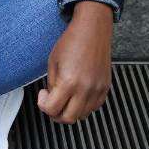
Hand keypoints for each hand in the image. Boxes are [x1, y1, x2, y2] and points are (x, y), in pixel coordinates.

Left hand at [37, 0, 112, 123]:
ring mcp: (97, 90)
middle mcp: (85, 89)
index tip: (43, 96)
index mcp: (69, 82)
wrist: (92, 30)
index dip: (43, 105)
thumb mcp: (52, 62)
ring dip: (70, 111)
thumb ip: (52, 84)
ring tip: (65, 98)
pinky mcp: (105, 88)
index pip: (52, 109)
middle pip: (68, 118)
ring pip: (82, 116)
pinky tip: (78, 95)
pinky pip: (94, 108)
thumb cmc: (72, 41)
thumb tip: (52, 99)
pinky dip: (84, 107)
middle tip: (52, 104)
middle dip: (55, 114)